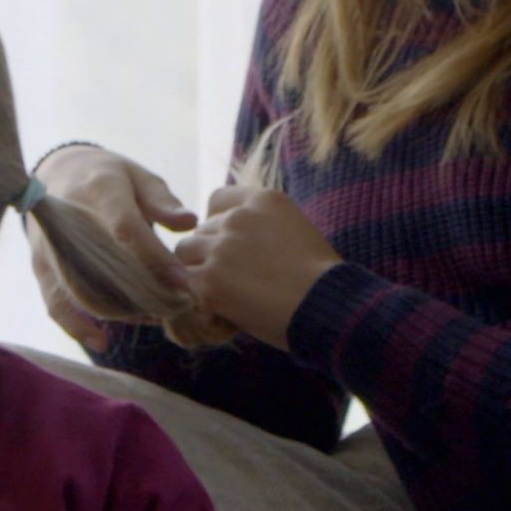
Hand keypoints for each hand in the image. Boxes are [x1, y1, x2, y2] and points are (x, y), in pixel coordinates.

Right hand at [29, 145, 200, 354]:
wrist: (57, 172)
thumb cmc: (109, 176)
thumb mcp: (138, 176)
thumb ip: (162, 201)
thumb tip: (189, 223)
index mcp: (100, 191)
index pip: (126, 228)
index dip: (154, 257)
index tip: (181, 280)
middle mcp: (69, 221)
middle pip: (103, 267)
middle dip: (141, 293)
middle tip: (174, 307)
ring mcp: (51, 247)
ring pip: (82, 292)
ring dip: (118, 311)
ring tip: (153, 317)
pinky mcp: (41, 267)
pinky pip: (55, 304)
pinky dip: (76, 327)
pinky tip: (102, 340)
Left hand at [173, 185, 343, 352]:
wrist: (327, 306)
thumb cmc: (323, 279)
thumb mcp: (297, 232)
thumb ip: (264, 227)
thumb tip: (238, 244)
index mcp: (264, 200)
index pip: (218, 200)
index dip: (218, 222)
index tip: (228, 244)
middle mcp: (239, 217)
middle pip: (201, 231)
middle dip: (210, 253)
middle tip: (231, 281)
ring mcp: (221, 247)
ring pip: (185, 254)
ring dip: (197, 273)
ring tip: (221, 295)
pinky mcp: (210, 280)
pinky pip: (183, 283)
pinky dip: (193, 297)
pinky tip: (213, 311)